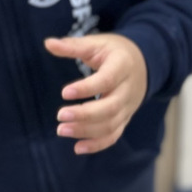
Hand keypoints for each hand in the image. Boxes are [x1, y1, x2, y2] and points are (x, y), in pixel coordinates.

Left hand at [45, 33, 146, 154]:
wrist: (142, 63)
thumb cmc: (113, 51)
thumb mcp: (96, 43)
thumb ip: (73, 45)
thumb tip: (48, 43)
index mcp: (122, 66)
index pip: (107, 80)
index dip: (87, 88)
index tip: (64, 93)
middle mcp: (128, 89)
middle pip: (110, 107)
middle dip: (85, 115)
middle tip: (60, 116)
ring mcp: (128, 106)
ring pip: (111, 124)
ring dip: (86, 131)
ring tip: (61, 129)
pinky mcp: (125, 118)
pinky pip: (114, 135)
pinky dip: (97, 144)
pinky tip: (77, 148)